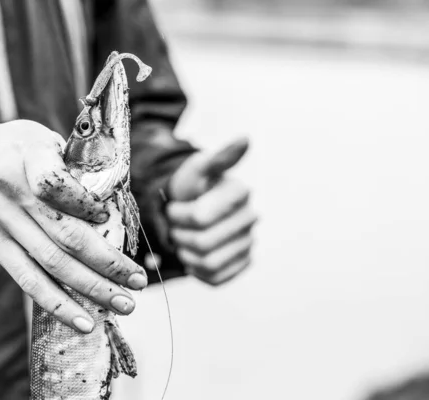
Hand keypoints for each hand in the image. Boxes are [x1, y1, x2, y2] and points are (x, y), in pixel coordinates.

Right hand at [0, 119, 146, 332]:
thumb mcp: (31, 135)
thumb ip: (66, 160)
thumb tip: (108, 192)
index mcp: (30, 158)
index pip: (65, 187)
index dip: (93, 207)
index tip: (115, 221)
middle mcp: (16, 194)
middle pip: (68, 235)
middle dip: (109, 262)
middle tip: (139, 280)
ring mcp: (2, 224)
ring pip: (53, 263)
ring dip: (92, 288)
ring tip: (124, 304)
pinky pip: (27, 279)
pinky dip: (56, 303)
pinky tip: (82, 319)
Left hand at [166, 137, 255, 285]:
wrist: (187, 211)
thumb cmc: (190, 189)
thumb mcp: (197, 169)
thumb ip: (219, 157)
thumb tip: (246, 138)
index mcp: (240, 192)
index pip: (199, 217)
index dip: (179, 215)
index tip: (177, 206)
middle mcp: (250, 218)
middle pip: (202, 242)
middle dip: (180, 234)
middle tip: (177, 225)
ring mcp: (248, 244)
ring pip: (208, 263)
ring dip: (187, 253)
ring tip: (185, 238)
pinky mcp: (241, 265)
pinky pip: (215, 278)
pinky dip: (197, 269)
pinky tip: (195, 254)